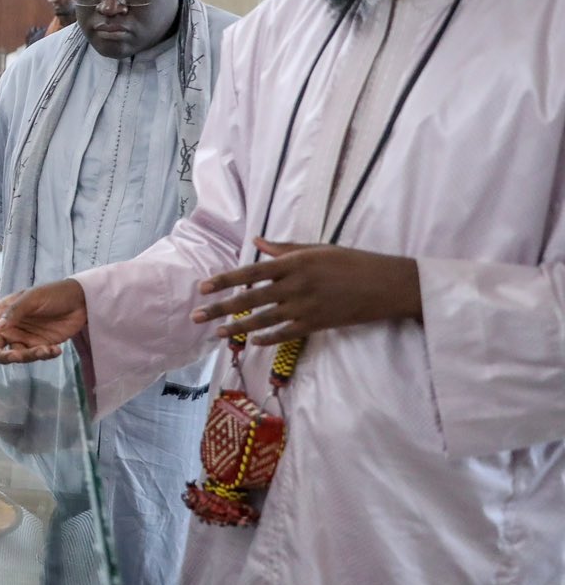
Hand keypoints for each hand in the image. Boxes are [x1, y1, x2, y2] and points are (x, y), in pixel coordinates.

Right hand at [0, 280, 87, 364]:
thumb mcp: (32, 298)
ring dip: (28, 357)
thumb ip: (13, 313)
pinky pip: (32, 358)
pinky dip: (43, 356)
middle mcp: (7, 328)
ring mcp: (22, 338)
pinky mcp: (38, 346)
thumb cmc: (53, 293)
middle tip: (19, 356)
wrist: (81, 301)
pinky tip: (56, 349)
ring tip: (46, 350)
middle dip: (5, 357)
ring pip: (13, 357)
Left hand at [194, 239, 421, 345]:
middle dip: (220, 308)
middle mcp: (296, 285)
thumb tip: (257, 242)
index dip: (225, 280)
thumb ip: (285, 249)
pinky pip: (286, 334)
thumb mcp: (319, 249)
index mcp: (295, 263)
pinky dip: (268, 339)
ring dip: (238, 327)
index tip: (203, 287)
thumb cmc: (353, 262)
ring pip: (263, 320)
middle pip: (250, 298)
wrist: (388, 285)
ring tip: (217, 332)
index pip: (251, 271)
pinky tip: (252, 342)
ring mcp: (306, 307)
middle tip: (196, 315)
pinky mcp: (317, 324)